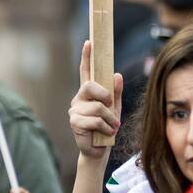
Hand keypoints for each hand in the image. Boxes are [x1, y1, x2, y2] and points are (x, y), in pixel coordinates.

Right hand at [70, 40, 122, 159]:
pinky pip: (95, 120)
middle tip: (111, 107)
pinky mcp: (75, 122)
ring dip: (109, 118)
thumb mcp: (116, 108)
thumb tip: (117, 75)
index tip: (89, 42)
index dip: (86, 56)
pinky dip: (105, 127)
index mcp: (89, 92)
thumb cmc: (107, 128)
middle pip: (90, 86)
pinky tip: (105, 133)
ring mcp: (75, 110)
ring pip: (97, 106)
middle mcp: (79, 98)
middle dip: (105, 96)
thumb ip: (116, 93)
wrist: (100, 151)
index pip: (86, 71)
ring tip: (111, 126)